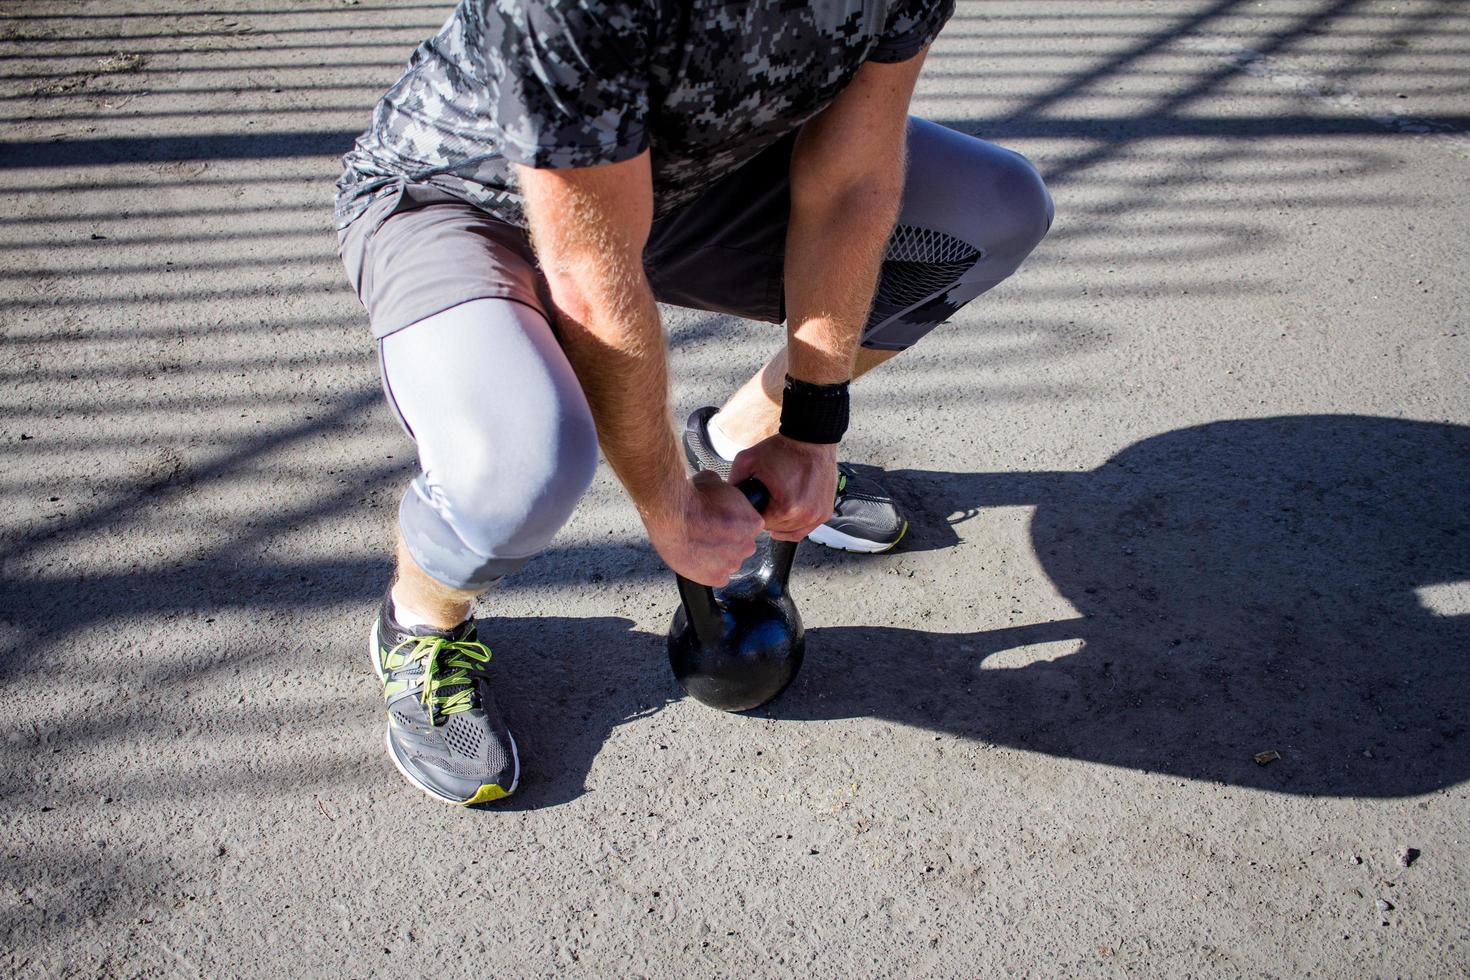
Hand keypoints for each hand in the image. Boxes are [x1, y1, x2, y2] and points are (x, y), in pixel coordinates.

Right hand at [644, 471, 763, 585]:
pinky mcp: (715, 577)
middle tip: (709, 532)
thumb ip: (723, 491)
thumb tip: (718, 488)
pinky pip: (717, 576)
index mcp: (752, 523)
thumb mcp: (714, 482)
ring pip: (728, 561)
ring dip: (717, 555)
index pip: (750, 526)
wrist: (672, 515)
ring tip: (698, 545)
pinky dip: (708, 570)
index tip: (722, 520)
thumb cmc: (692, 499)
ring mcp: (732, 563)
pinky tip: (697, 558)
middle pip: (741, 545)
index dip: (734, 522)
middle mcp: (747, 545)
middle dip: (728, 540)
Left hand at [729, 435, 837, 541]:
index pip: (759, 524)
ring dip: (782, 520)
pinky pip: (805, 528)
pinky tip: (788, 513)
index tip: (756, 499)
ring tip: (779, 501)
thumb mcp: (747, 461)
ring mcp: (817, 516)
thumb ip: (734, 483)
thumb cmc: (783, 448)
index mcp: (785, 507)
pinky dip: (796, 522)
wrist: (811, 438)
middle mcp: (804, 515)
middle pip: (775, 529)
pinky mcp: (825, 512)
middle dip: (768, 515)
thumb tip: (727, 500)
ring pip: (790, 530)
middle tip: (767, 497)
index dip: (753, 512)